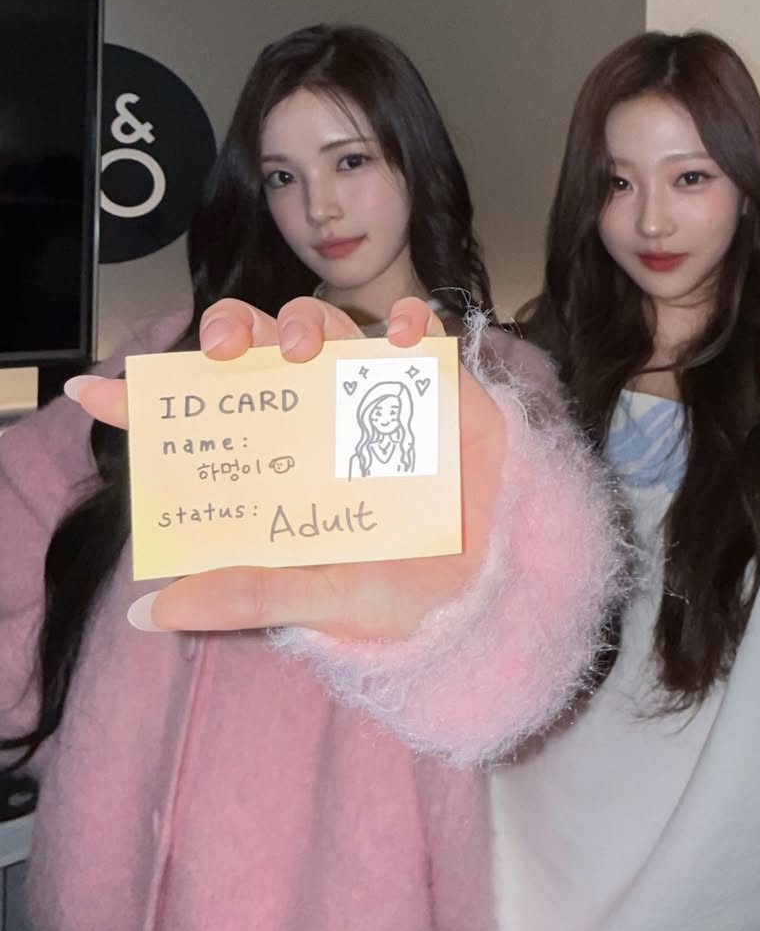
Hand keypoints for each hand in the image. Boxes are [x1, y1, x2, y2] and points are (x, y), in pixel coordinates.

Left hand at [68, 297, 506, 640]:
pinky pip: (420, 336)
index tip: (95, 390)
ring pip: (330, 328)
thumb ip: (248, 595)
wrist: (493, 596)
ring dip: (312, 321)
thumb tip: (148, 609)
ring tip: (308, 348)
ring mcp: (375, 398)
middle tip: (227, 347)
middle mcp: (319, 420)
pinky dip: (411, 324)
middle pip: (262, 350)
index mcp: (281, 464)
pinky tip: (403, 339)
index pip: (205, 420)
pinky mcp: (435, 388)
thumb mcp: (324, 600)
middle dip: (235, 329)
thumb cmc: (405, 597)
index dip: (148, 399)